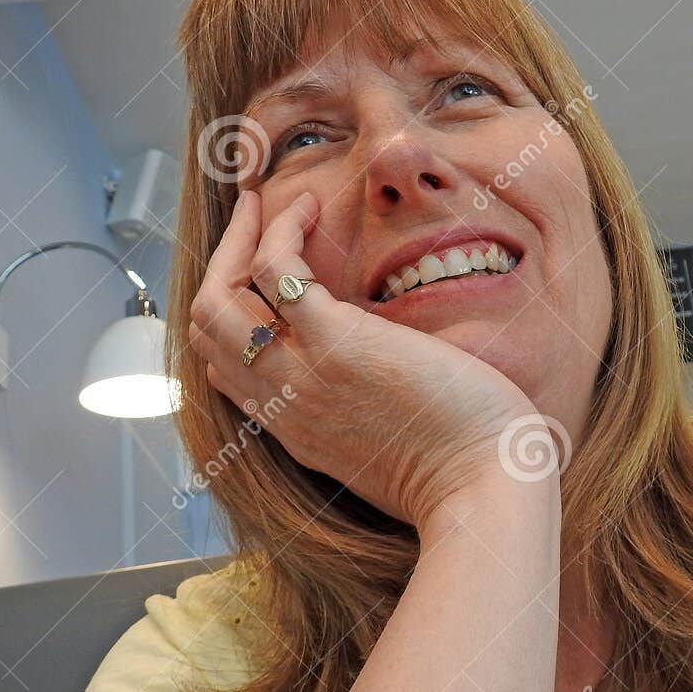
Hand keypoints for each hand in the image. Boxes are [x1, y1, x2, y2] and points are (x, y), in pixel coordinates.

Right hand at [187, 189, 545, 529]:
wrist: (485, 489)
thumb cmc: (467, 470)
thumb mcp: (392, 448)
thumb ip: (368, 414)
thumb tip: (388, 380)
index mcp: (297, 430)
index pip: (226, 369)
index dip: (227, 317)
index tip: (251, 275)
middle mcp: (284, 405)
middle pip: (207, 328)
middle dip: (219, 263)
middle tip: (248, 218)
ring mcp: (301, 374)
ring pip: (220, 297)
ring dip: (239, 237)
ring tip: (266, 202)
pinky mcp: (335, 343)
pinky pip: (278, 269)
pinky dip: (282, 228)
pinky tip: (310, 208)